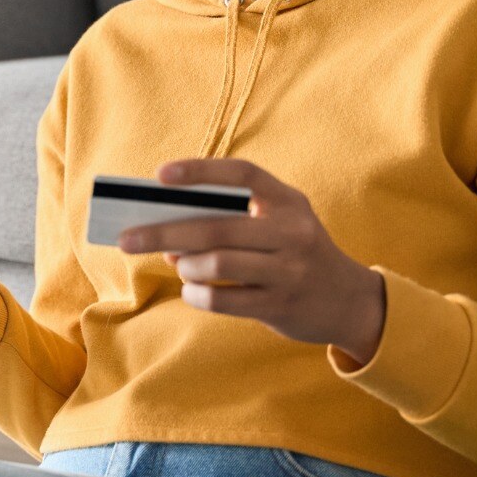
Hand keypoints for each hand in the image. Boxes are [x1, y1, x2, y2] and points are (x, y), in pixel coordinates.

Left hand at [117, 158, 385, 361]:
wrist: (349, 301)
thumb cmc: (296, 252)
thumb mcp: (278, 223)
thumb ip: (232, 219)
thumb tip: (168, 227)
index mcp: (288, 201)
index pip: (242, 173)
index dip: (201, 170)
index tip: (160, 175)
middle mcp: (292, 232)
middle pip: (217, 226)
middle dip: (164, 231)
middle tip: (127, 238)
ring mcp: (289, 270)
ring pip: (218, 264)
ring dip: (186, 265)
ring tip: (178, 264)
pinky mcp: (281, 306)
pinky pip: (224, 300)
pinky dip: (198, 295)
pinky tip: (192, 290)